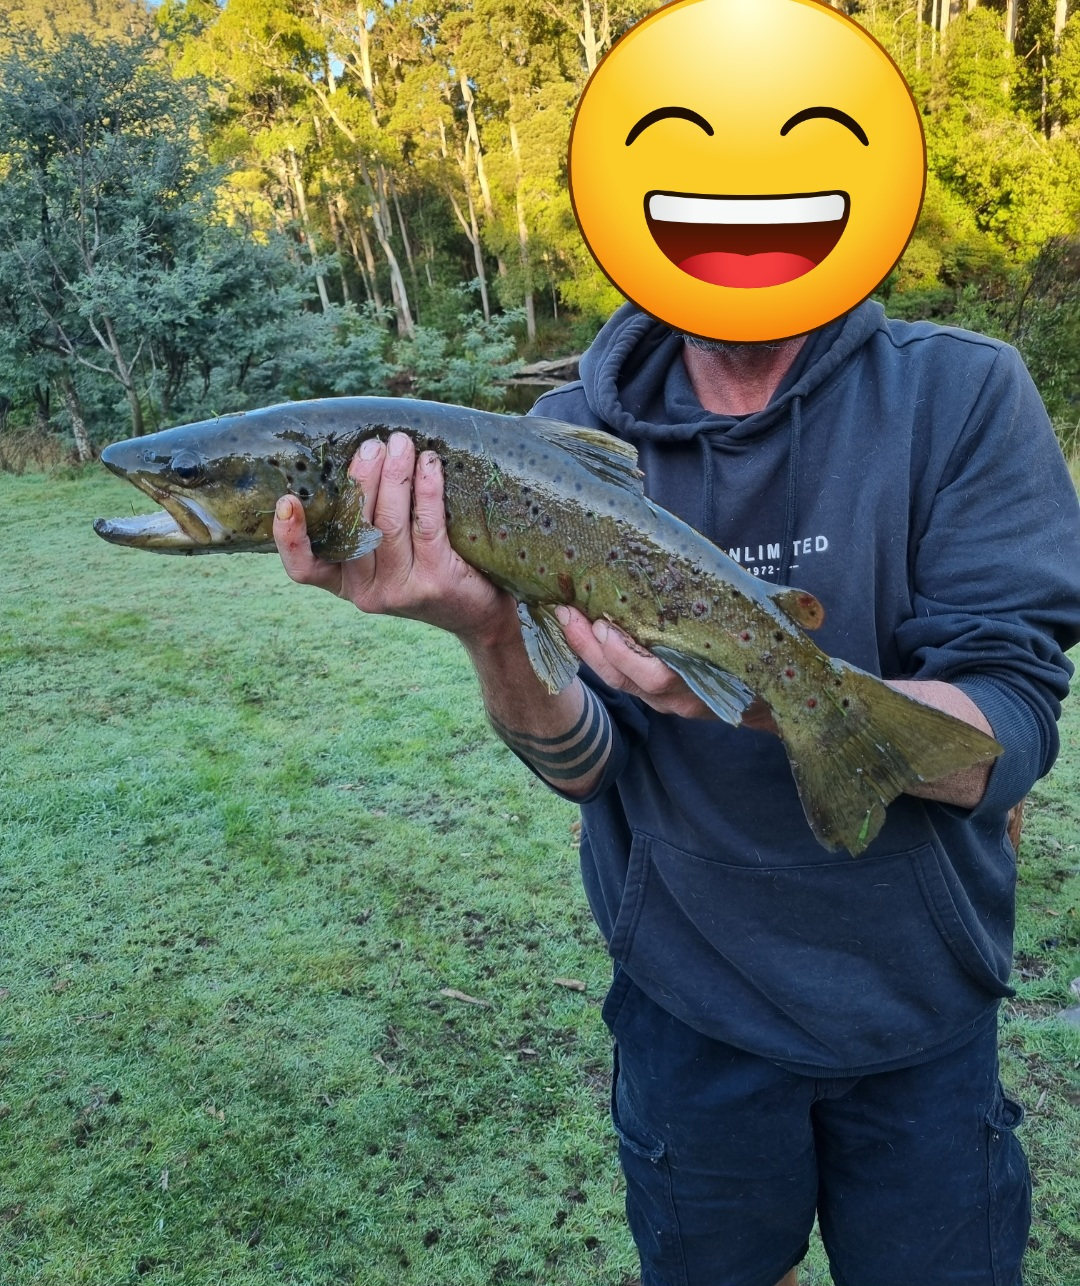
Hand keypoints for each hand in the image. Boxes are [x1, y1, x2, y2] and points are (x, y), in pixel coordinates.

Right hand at [273, 432, 517, 646]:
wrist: (479, 614)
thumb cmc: (430, 571)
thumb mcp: (390, 558)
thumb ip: (367, 526)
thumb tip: (362, 457)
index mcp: (346, 584)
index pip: (304, 569)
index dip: (290, 538)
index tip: (287, 500)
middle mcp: (367, 592)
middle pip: (352, 527)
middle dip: (361, 477)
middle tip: (374, 444)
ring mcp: (400, 590)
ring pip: (388, 523)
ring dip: (394, 475)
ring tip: (401, 443)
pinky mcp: (435, 581)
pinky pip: (425, 525)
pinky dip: (426, 488)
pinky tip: (430, 464)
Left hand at [553, 606, 777, 729]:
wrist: (777, 701)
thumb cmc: (767, 655)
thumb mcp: (763, 631)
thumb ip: (744, 610)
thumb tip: (727, 575)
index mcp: (704, 684)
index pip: (655, 677)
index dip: (626, 653)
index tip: (604, 625)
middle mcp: (679, 699)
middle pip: (623, 679)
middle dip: (591, 647)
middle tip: (566, 611)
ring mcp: (666, 703)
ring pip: (618, 681)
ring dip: (588, 650)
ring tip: (566, 616)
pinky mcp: (658, 699)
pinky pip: (623, 679)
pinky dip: (601, 656)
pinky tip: (584, 631)